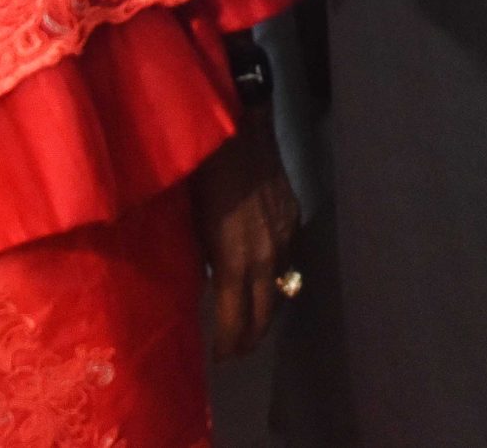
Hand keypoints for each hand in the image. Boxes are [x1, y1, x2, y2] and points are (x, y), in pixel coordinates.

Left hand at [191, 110, 300, 356]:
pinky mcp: (294, 218)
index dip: (228, 344)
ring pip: (281, 289)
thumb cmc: (200, 173)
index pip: (236, 320)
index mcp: (236, 260)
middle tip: (235, 350)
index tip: (219, 358)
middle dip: (250, 337)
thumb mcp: (192, 222)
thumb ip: (205, 258)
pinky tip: (262, 278)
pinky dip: (275, 275)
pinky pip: (287, 259)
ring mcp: (285, 237)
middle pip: (265, 314)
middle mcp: (267, 256)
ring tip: (249, 323)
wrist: (239, 127)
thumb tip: (211, 281)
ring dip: (265, 310)